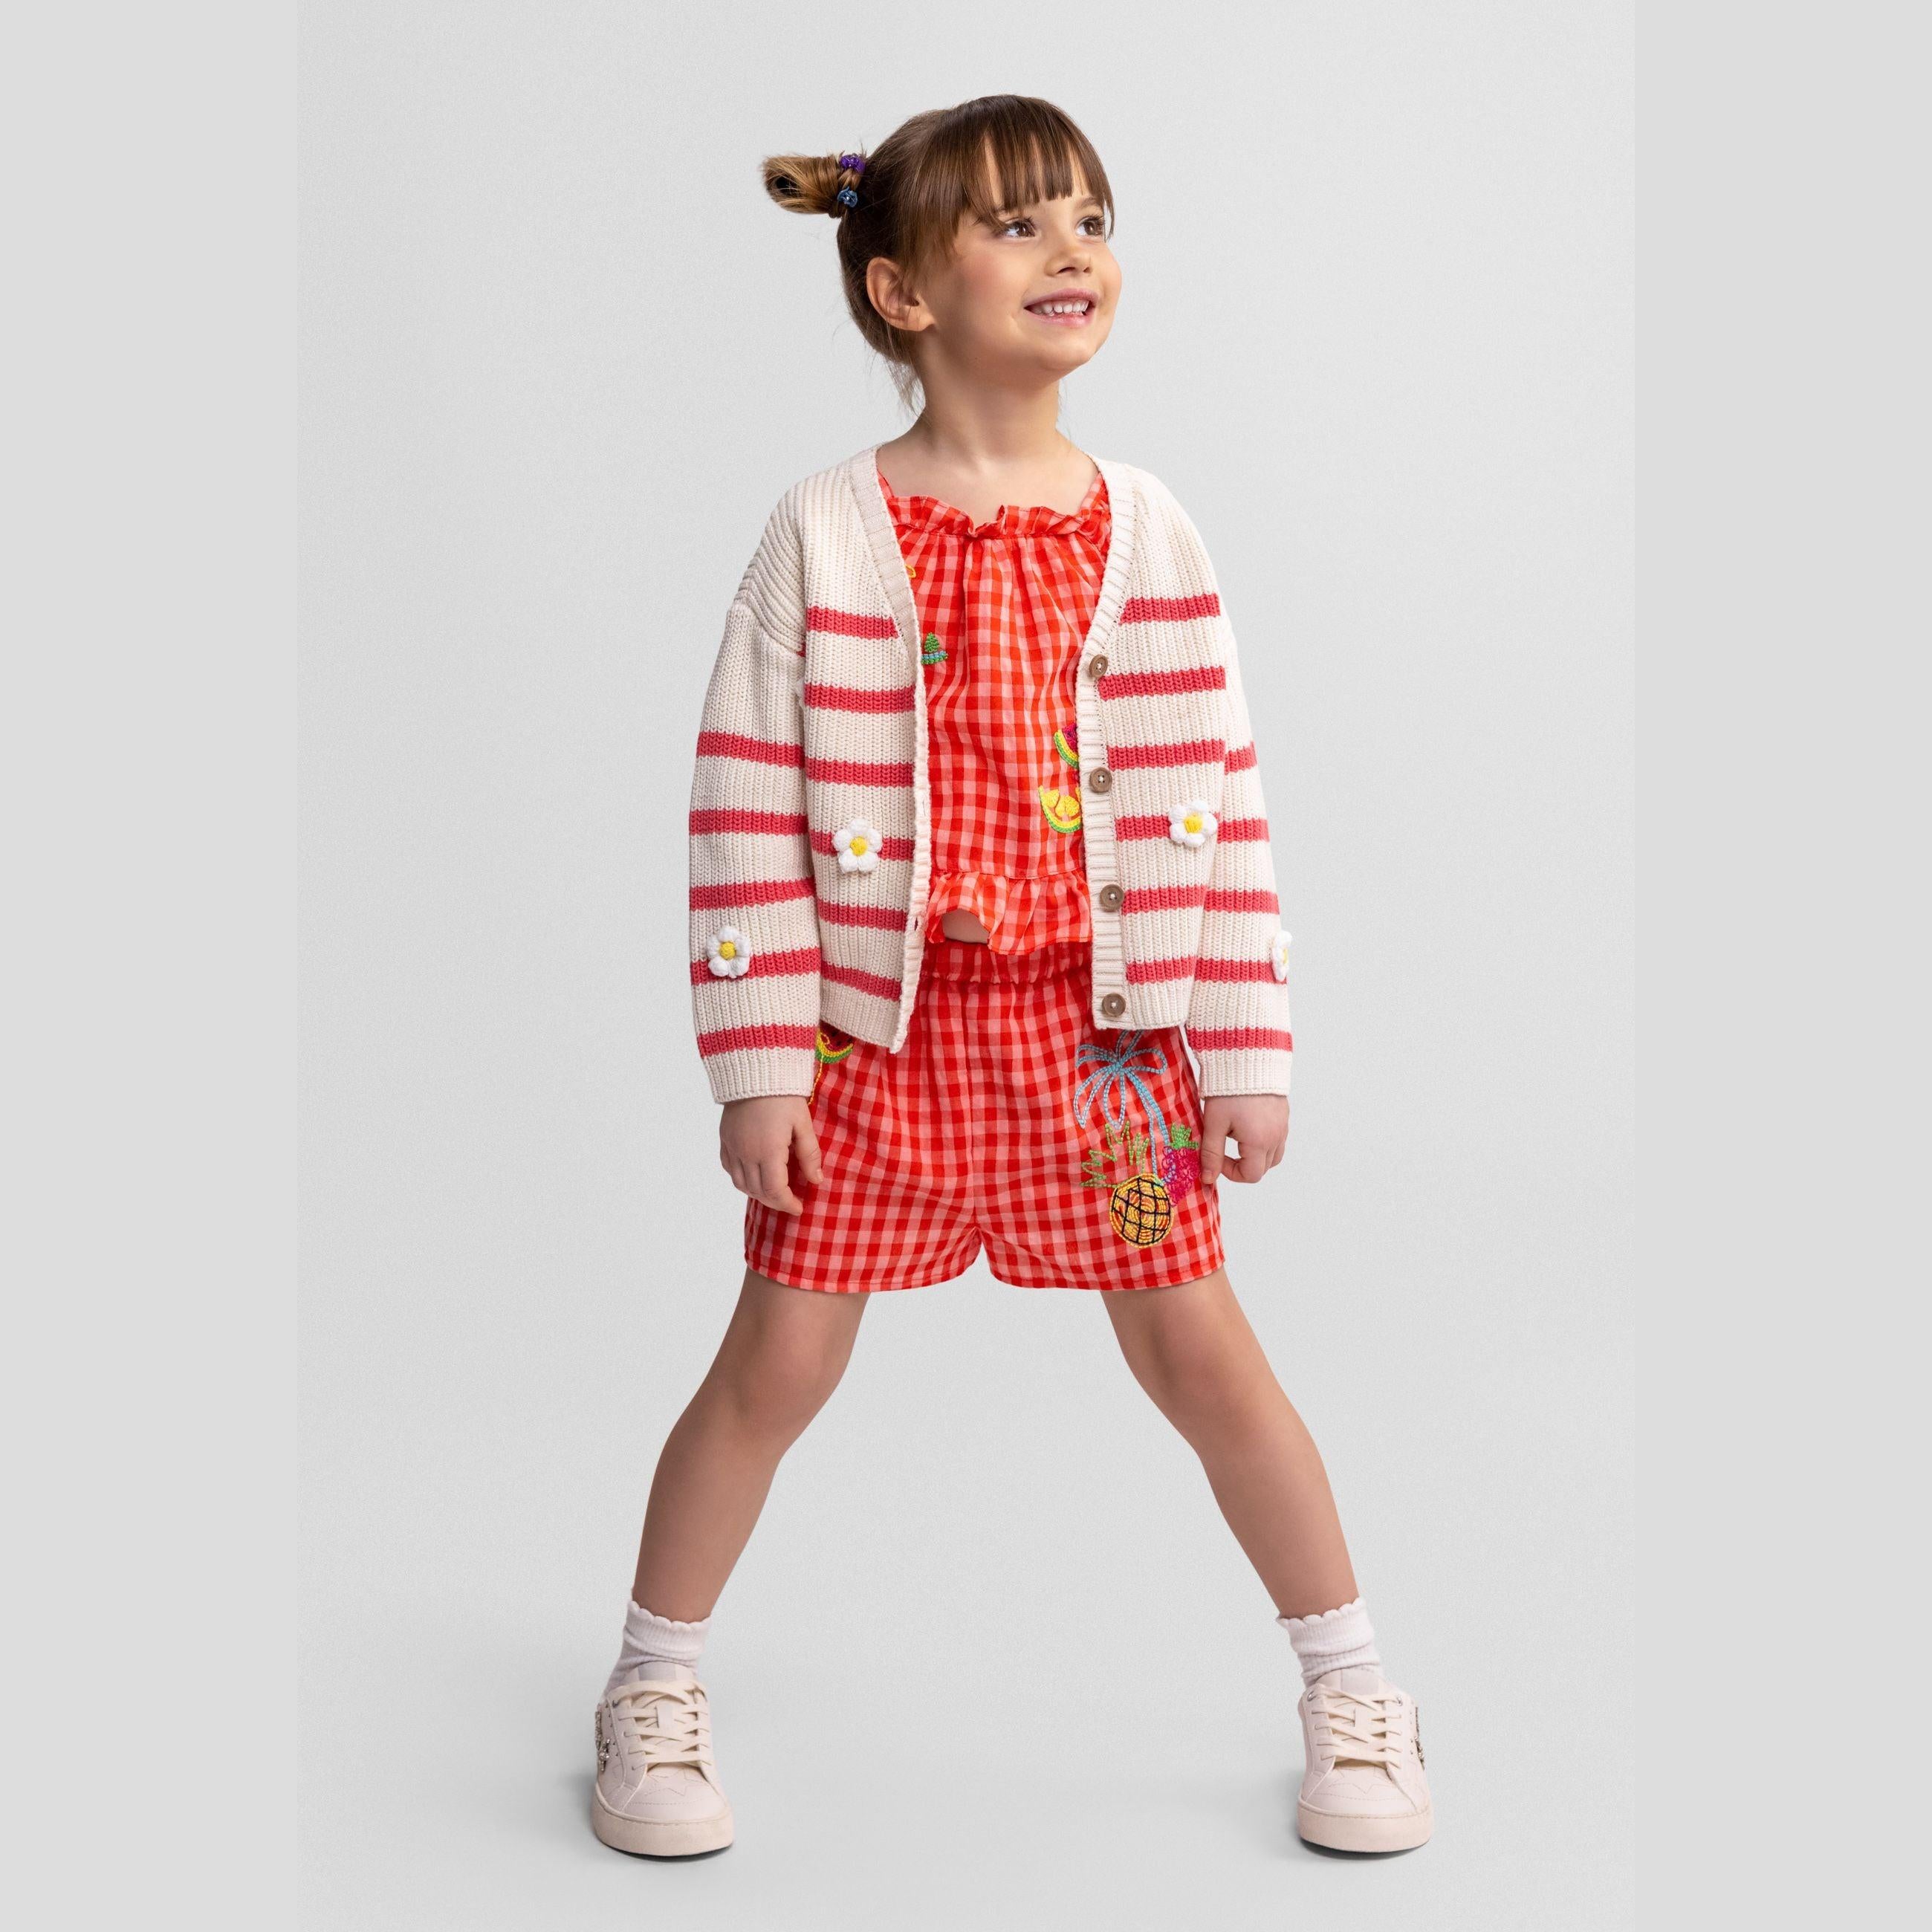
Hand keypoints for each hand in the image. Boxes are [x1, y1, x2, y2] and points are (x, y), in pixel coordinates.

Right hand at [719, 1095, 822, 1213]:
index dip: (787, 1204)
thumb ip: (809, 1154)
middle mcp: (746, 1153)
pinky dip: (741, 1178)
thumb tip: (816, 1181)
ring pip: (740, 1183)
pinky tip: (753, 1175)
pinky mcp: (724, 1139)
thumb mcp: (803, 1123)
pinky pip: (729, 1168)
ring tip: (773, 1192)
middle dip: (774, 1201)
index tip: (799, 1208)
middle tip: (789, 1202)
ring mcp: (732, 1147)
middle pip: (757, 1191)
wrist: (755, 1070)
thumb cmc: (783, 1095)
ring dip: (757, 1193)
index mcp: (768, 1151)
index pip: (775, 1191)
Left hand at [1198, 1094, 1288, 1184]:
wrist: (1247, 1057)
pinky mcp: (1283, 1114)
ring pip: (1273, 1154)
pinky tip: (1247, 1124)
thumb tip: (1207, 1179)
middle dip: (1243, 1164)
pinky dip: (1263, 1140)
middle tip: (1224, 1148)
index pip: (1250, 1175)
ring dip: (1255, 1154)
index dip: (1231, 1172)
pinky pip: (1277, 1138)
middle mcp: (1276, 1136)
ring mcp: (1283, 1125)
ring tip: (1236, 1136)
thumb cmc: (1228, 1090)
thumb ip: (1211, 1154)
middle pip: (1264, 1167)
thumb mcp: (1214, 1123)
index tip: (1217, 1157)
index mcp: (1260, 1142)